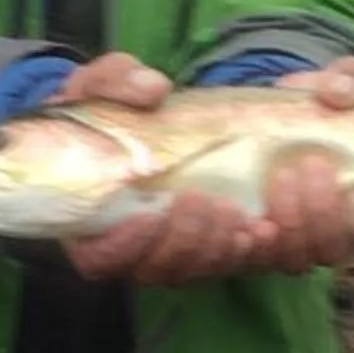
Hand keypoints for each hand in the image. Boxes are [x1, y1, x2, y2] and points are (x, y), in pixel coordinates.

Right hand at [44, 52, 236, 284]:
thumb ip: (116, 81)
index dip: (124, 247)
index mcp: (88, 221)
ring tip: (242, 216)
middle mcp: (129, 247)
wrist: (134, 124)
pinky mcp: (202, 247)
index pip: (99, 259)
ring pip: (193, 271)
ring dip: (218, 248)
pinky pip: (223, 265)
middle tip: (209, 202)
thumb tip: (154, 89)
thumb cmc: (102, 110)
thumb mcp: (98, 86)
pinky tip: (265, 229)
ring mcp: (167, 251)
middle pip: (156, 269)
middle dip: (186, 240)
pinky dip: (244, 252)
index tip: (148, 214)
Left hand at [263, 57, 353, 269]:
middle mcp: (335, 237)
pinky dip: (248, 239)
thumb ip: (353, 81)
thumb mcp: (346, 83)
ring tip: (280, 175)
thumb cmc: (326, 105)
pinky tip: (241, 209)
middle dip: (323, 215)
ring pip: (294, 260)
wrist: (277, 115)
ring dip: (288, 223)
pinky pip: (252, 258)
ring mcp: (294, 244)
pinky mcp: (258, 242)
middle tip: (311, 164)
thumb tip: (338, 93)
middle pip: (334, 253)